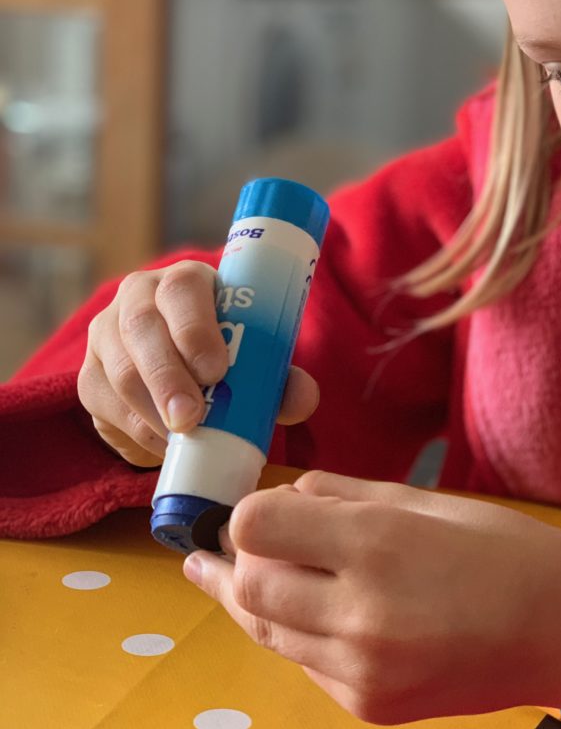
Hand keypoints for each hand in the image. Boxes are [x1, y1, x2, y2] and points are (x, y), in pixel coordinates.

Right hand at [78, 260, 318, 466]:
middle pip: (141, 331)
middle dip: (167, 378)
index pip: (181, 290)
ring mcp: (106, 337)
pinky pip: (107, 407)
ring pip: (119, 372)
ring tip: (182, 440)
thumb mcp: (256, 358)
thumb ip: (281, 378)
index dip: (195, 329)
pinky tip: (164, 446)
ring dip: (151, 412)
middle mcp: (136, 299)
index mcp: (182, 282)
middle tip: (192, 418)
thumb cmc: (226, 355)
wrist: (177, 366)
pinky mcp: (89, 378)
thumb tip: (302, 399)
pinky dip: (137, 432)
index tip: (216, 371)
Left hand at [181, 471, 560, 724]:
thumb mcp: (422, 500)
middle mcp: (360, 615)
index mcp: (377, 546)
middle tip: (265, 543)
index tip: (270, 507)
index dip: (251, 512)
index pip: (255, 527)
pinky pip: (305, 663)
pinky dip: (304, 635)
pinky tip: (331, 614)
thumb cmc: (501, 547)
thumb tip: (281, 496)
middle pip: (248, 586)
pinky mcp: (368, 707)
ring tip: (279, 573)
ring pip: (265, 632)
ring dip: (264, 599)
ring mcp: (361, 672)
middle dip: (246, 559)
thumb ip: (340, 496)